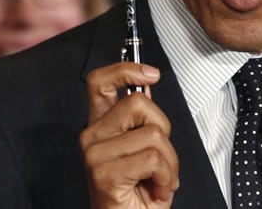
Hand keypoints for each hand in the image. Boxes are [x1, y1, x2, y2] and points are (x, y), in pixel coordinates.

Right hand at [80, 62, 178, 207]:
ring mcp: (94, 154)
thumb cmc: (139, 192)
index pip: (100, 82)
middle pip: (139, 103)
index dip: (126, 69)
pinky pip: (153, 158)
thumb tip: (147, 85)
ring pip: (153, 133)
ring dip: (169, 161)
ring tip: (159, 178)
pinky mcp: (103, 173)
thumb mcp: (145, 147)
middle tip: (160, 158)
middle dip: (164, 129)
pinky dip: (166, 176)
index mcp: (101, 125)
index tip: (151, 74)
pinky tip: (156, 188)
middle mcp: (92, 136)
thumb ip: (143, 118)